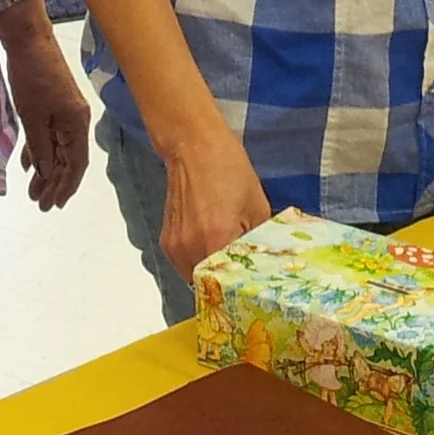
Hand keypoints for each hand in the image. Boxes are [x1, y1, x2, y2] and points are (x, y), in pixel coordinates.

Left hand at [1, 5, 90, 210]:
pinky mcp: (53, 103)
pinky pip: (49, 134)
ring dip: (46, 169)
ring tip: (33, 191)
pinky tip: (29, 164)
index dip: (65, 186)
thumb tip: (47, 173)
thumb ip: (41, 148)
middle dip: (54, 182)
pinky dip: (40, 150)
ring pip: (58, 148)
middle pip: (68, 158)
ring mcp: (65, 111)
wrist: (28, 40)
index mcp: (77, 123)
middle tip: (39, 204)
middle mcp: (76, 119)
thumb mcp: (33, 118)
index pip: (76, 163)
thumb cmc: (32, 78)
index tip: (52, 205)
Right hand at [160, 134, 271, 276]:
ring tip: (229, 261)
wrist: (193, 147)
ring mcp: (176, 247)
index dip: (245, 286)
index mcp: (216, 239)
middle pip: (212, 284)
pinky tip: (212, 247)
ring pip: (196, 277)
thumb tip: (266, 260)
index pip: (232, 282)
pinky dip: (199, 262)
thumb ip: (260, 239)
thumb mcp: (258, 205)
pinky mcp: (167, 241)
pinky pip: (185, 264)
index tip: (256, 287)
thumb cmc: (228, 169)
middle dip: (228, 282)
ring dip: (212, 273)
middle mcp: (191, 248)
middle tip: (245, 276)